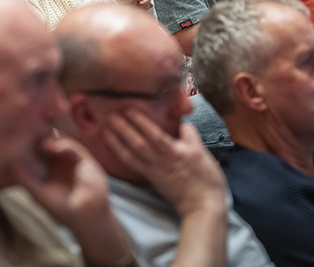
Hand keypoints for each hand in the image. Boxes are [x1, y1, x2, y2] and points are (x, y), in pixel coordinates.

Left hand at [13, 136, 132, 265]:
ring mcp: (67, 158)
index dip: (24, 148)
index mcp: (42, 169)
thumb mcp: (40, 195)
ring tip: (41, 143)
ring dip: (48, 139)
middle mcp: (54, 161)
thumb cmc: (61, 209)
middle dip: (36, 138)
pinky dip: (63, 144)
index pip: (31, 154)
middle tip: (26, 131)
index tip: (15, 141)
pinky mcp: (81, 157)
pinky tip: (54, 148)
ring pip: (56, 142)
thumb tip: (10, 165)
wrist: (87, 215)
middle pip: (42, 144)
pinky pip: (71, 146)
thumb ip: (25, 180)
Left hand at [103, 108, 226, 217]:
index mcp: (176, 150)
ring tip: (107, 126)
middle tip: (111, 114)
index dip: (141, 120)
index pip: (155, 132)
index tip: (130, 108)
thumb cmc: (206, 179)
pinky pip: (133, 164)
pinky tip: (113, 145)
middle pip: (140, 140)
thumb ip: (190, 136)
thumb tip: (182, 123)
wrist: (202, 204)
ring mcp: (155, 169)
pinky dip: (121, 153)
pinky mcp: (151, 178)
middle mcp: (163, 158)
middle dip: (125, 126)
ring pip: (133, 151)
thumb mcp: (202, 152)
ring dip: (119, 138)